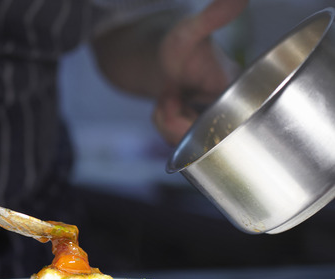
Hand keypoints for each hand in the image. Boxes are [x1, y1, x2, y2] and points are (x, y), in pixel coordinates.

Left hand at [153, 0, 248, 144]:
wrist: (156, 55)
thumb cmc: (175, 42)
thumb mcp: (190, 32)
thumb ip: (212, 17)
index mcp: (238, 89)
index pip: (222, 126)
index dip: (190, 122)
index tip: (174, 97)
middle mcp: (231, 108)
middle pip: (202, 141)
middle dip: (174, 122)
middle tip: (168, 95)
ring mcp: (215, 121)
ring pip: (188, 145)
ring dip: (167, 123)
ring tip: (169, 97)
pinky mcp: (201, 128)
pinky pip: (180, 143)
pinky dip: (165, 127)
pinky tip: (168, 106)